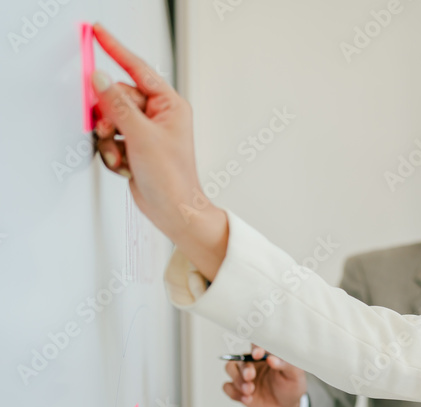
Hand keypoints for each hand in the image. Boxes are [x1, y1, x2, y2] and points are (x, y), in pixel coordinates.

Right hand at [91, 24, 227, 279]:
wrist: (174, 211)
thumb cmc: (172, 177)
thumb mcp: (141, 135)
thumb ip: (117, 104)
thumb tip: (100, 79)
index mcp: (170, 105)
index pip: (139, 69)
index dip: (116, 50)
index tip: (97, 32)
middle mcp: (159, 116)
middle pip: (117, 98)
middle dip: (108, 117)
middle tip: (110, 132)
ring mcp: (146, 133)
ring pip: (110, 120)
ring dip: (109, 140)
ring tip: (122, 156)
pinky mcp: (135, 148)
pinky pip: (111, 140)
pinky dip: (112, 153)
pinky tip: (125, 167)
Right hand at [222, 344, 306, 406]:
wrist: (286, 406)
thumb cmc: (291, 386)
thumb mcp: (295, 375)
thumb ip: (286, 365)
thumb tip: (271, 358)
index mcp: (267, 355)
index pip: (257, 344)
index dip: (255, 347)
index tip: (258, 354)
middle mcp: (253, 362)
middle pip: (240, 358)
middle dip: (244, 367)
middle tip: (250, 376)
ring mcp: (244, 375)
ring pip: (230, 369)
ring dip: (237, 380)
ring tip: (249, 391)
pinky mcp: (238, 389)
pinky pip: (227, 387)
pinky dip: (234, 393)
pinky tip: (247, 399)